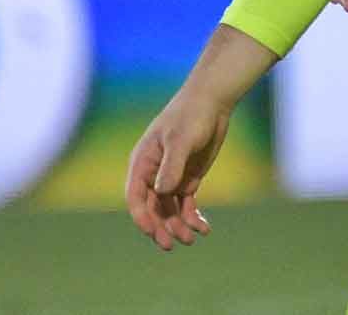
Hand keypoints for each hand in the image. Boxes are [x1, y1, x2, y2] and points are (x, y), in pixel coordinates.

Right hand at [123, 88, 228, 250]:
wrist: (212, 103)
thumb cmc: (191, 116)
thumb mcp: (181, 139)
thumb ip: (171, 166)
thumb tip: (162, 192)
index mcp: (142, 164)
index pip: (135, 197)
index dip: (141, 217)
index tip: (152, 232)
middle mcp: (153, 175)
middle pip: (152, 209)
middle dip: (161, 228)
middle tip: (172, 244)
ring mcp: (171, 178)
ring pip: (169, 210)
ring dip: (178, 226)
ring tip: (192, 239)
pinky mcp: (188, 179)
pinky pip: (187, 205)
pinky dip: (193, 217)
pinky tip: (204, 229)